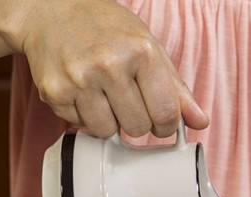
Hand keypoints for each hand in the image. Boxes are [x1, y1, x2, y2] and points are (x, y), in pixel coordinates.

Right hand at [15, 0, 207, 137]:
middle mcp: (109, 65)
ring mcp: (79, 79)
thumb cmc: (106, 28)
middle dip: (137, 121)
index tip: (161, 121)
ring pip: (108, 131)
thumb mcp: (150, 48)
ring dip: (110, 121)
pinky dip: (84, 115)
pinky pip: (80, 125)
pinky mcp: (54, 92)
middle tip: (128, 101)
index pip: (166, 114)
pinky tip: (83, 91)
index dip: (166, 126)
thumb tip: (201, 123)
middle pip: (137, 127)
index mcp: (141, 53)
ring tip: (105, 95)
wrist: (49, 9)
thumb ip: (177, 89)